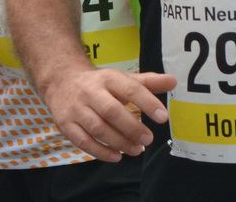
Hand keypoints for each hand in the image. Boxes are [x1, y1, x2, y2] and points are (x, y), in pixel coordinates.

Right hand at [43, 66, 176, 161]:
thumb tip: (173, 81)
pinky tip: (117, 156)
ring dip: (118, 142)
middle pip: (112, 111)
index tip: (163, 117)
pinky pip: (82, 141)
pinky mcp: (65, 125)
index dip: (147, 103)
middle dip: (132, 127)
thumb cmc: (101, 84)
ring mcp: (76, 109)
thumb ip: (148, 82)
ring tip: (137, 149)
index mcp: (109, 78)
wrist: (62, 82)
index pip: (131, 89)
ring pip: (98, 128)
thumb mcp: (123, 79)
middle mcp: (91, 92)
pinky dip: (100, 151)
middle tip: (149, 139)